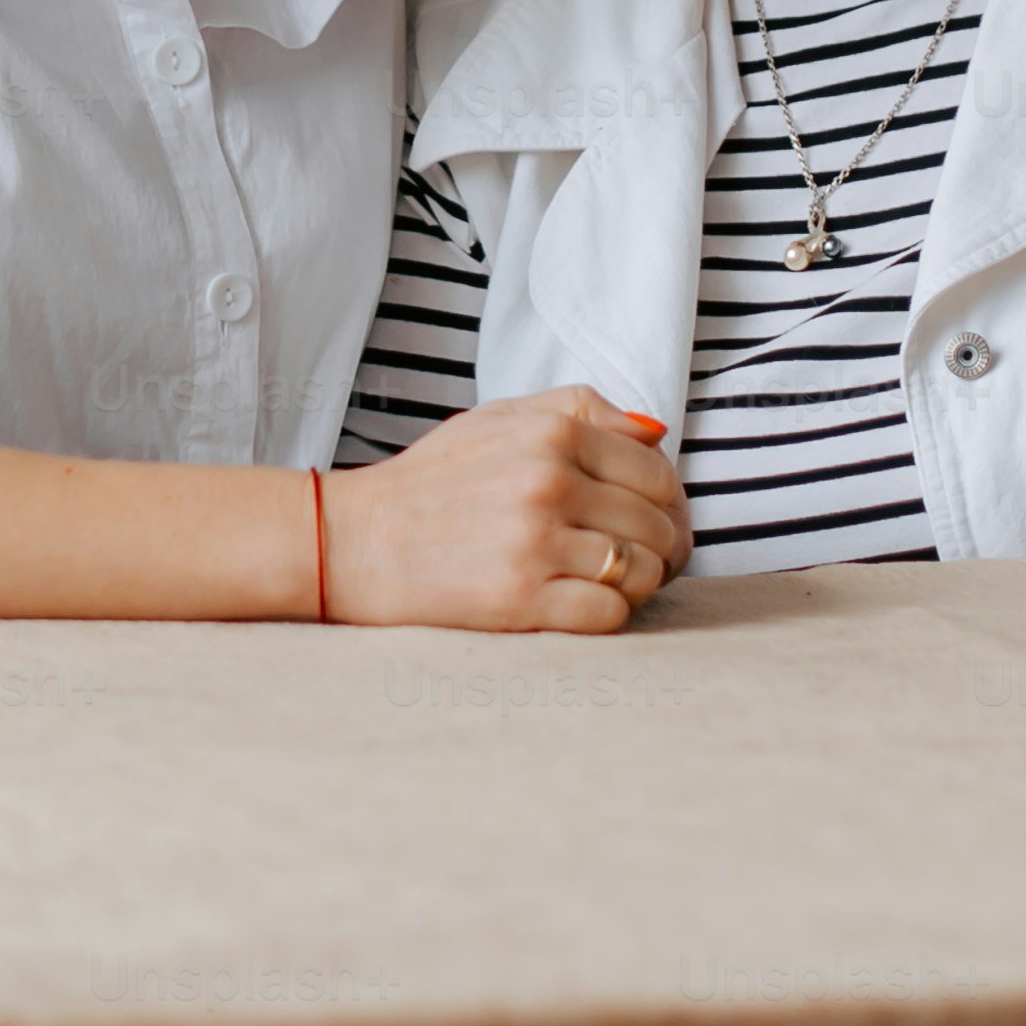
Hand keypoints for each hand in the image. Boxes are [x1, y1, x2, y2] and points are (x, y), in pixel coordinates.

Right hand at [321, 391, 687, 632]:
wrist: (357, 541)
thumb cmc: (433, 482)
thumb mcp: (501, 418)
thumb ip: (581, 410)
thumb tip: (656, 433)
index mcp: (552, 432)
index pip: (659, 475)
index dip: (667, 506)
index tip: (652, 523)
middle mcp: (548, 482)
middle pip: (658, 526)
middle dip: (660, 549)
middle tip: (637, 561)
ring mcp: (535, 542)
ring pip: (641, 572)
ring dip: (636, 585)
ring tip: (608, 583)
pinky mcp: (520, 599)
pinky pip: (609, 614)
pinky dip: (606, 616)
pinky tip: (578, 604)